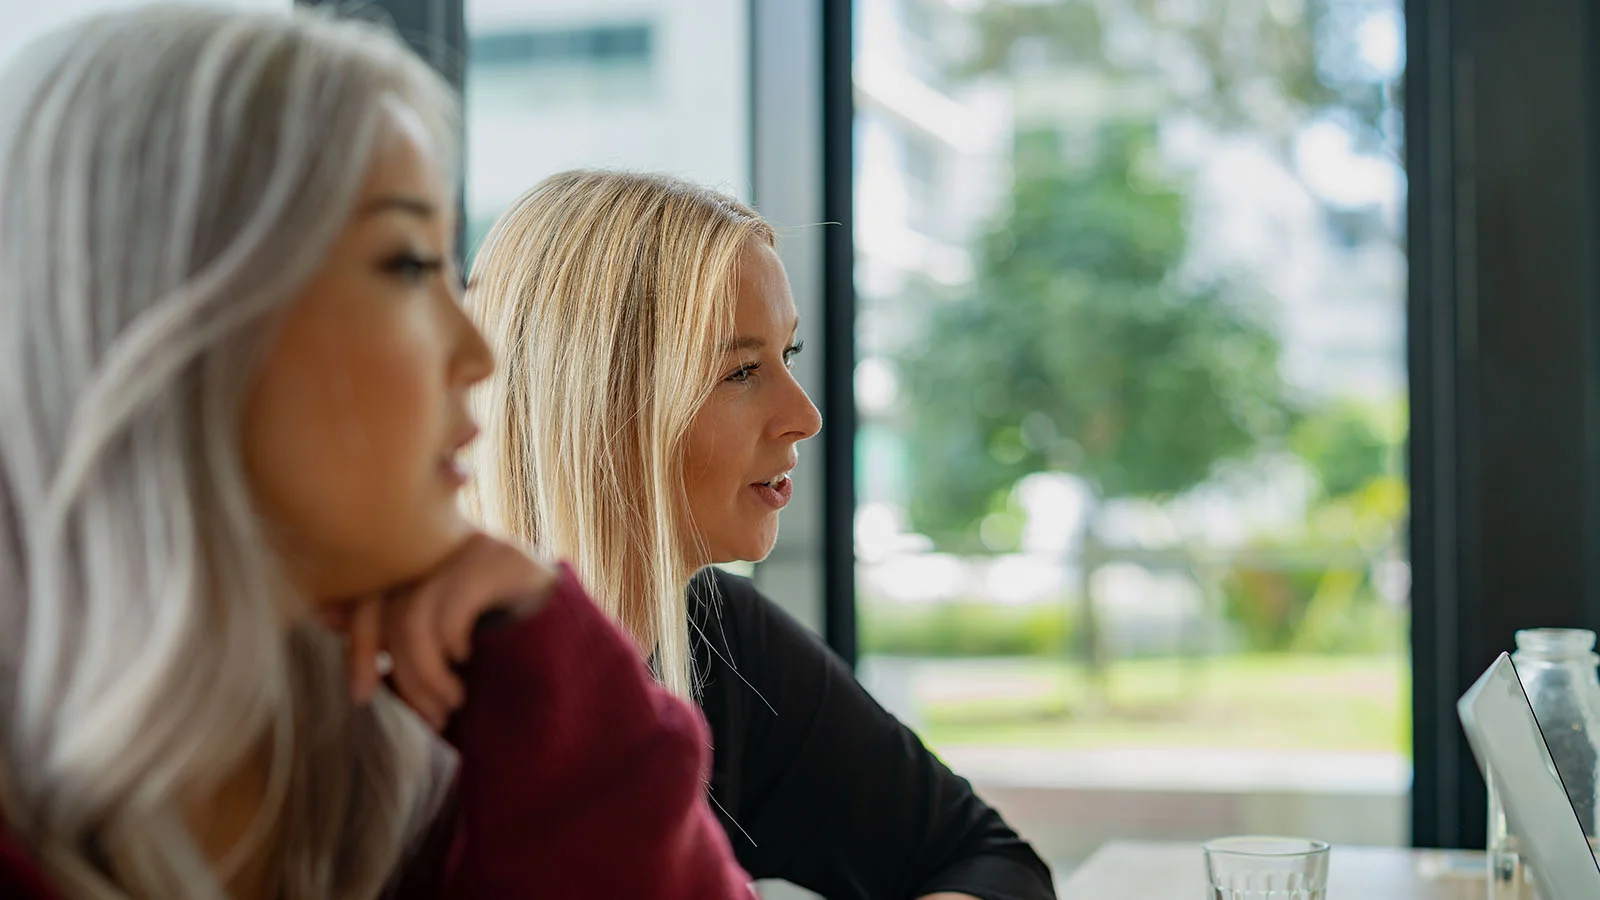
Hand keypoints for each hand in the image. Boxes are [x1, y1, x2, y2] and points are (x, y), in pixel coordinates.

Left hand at [338, 532, 557, 728]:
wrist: (586, 659)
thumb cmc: (513, 656)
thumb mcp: (446, 651)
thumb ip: (396, 634)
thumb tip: (324, 615)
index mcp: (433, 561)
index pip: (374, 592)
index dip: (357, 640)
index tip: (361, 692)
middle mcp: (450, 545)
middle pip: (384, 603)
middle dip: (382, 667)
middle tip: (404, 712)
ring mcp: (476, 547)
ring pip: (413, 617)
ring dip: (423, 676)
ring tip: (449, 704)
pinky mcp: (502, 560)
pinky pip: (448, 609)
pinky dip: (448, 648)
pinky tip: (467, 665)